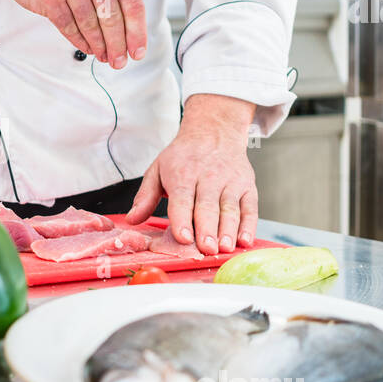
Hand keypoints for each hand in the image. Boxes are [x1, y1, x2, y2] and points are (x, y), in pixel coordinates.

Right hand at [0, 0, 146, 68]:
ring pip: (91, 25)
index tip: (138, 50)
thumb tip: (128, 25)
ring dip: (99, 46)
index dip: (137, 31)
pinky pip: (69, 27)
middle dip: (118, 45)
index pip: (132, 2)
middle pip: (113, 18)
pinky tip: (86, 48)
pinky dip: (80, 42)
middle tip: (120, 61)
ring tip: (103, 56)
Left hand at [128, 95, 258, 254]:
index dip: (182, 219)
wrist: (214, 132)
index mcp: (182, 173)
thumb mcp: (158, 170)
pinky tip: (245, 240)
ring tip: (224, 248)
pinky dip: (249, 224)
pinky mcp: (247, 186)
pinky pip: (250, 207)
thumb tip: (132, 219)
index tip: (183, 238)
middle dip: (207, 229)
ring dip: (228, 230)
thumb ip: (146, 197)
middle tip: (206, 249)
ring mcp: (230, 182)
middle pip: (207, 206)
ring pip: (230, 208)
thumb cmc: (184, 156)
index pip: (182, 199)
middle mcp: (208, 177)